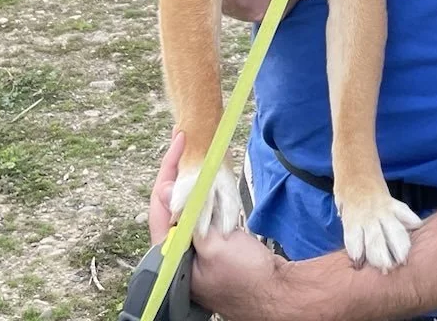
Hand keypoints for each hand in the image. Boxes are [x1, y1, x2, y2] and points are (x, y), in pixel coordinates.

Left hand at [148, 130, 291, 320]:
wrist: (277, 293)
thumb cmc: (246, 276)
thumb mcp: (214, 245)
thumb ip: (187, 218)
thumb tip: (164, 190)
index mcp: (171, 256)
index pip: (160, 206)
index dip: (168, 171)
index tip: (180, 143)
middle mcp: (178, 254)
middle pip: (171, 205)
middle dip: (178, 174)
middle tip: (187, 143)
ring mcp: (195, 252)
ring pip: (187, 209)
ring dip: (192, 184)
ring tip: (196, 154)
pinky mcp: (211, 249)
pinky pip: (202, 217)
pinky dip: (206, 199)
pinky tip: (211, 182)